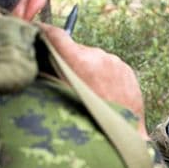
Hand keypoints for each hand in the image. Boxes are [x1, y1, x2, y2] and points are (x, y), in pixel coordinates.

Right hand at [39, 24, 147, 138]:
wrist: (125, 133)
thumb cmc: (90, 120)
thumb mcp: (62, 96)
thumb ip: (50, 74)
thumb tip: (42, 60)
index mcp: (80, 61)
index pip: (56, 35)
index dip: (45, 33)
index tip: (40, 35)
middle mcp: (99, 57)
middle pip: (77, 50)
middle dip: (72, 61)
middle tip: (71, 80)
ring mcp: (116, 63)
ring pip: (95, 59)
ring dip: (90, 69)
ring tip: (92, 92)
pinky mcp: (128, 70)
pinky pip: (111, 67)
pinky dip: (105, 76)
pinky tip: (105, 93)